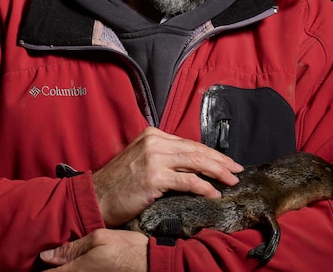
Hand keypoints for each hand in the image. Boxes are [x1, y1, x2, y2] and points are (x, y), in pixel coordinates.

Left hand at [39, 229, 147, 270]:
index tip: (38, 262)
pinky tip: (81, 263)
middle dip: (53, 269)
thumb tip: (45, 256)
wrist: (151, 264)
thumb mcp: (98, 239)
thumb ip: (71, 249)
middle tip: (52, 261)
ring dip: (64, 269)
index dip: (42, 268)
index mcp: (76, 270)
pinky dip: (74, 270)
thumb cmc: (126, 249)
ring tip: (63, 262)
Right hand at [92, 127, 242, 226]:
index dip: (211, 153)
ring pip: (196, 163)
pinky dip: (204, 187)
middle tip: (237, 170)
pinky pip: (188, 181)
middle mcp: (155, 142)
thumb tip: (192, 165)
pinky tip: (214, 193)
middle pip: (196, 150)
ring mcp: (154, 158)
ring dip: (218, 173)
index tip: (227, 162)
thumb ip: (164, 156)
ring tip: (231, 181)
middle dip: (221, 161)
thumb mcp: (141, 159)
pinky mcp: (154, 177)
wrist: (96, 197)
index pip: (190, 143)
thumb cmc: (119, 184)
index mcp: (153, 135)